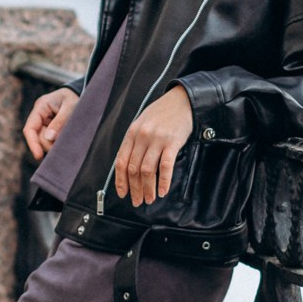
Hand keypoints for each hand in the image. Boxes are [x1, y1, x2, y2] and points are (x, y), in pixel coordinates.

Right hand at [23, 88, 78, 159]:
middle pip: (37, 136)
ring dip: (53, 144)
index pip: (30, 128)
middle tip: (62, 149)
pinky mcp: (51, 127)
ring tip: (67, 142)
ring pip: (44, 139)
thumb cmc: (75, 97)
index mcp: (41, 106)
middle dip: (47, 145)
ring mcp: (45, 121)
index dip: (32, 143)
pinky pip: (51, 138)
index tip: (38, 156)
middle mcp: (40, 115)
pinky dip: (57, 142)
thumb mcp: (70, 106)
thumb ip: (60, 121)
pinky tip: (65, 143)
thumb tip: (49, 138)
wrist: (82, 93)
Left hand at [113, 85, 192, 205]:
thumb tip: (130, 167)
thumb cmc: (162, 113)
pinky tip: (164, 191)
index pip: (121, 162)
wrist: (181, 100)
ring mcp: (157, 140)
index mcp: (132, 134)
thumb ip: (135, 142)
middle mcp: (142, 137)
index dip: (121, 181)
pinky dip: (164, 181)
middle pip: (134, 169)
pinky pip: (165, 166)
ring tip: (150, 199)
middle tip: (137, 201)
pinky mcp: (172, 143)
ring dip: (148, 189)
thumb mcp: (142, 124)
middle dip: (134, 189)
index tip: (123, 193)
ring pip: (147, 171)